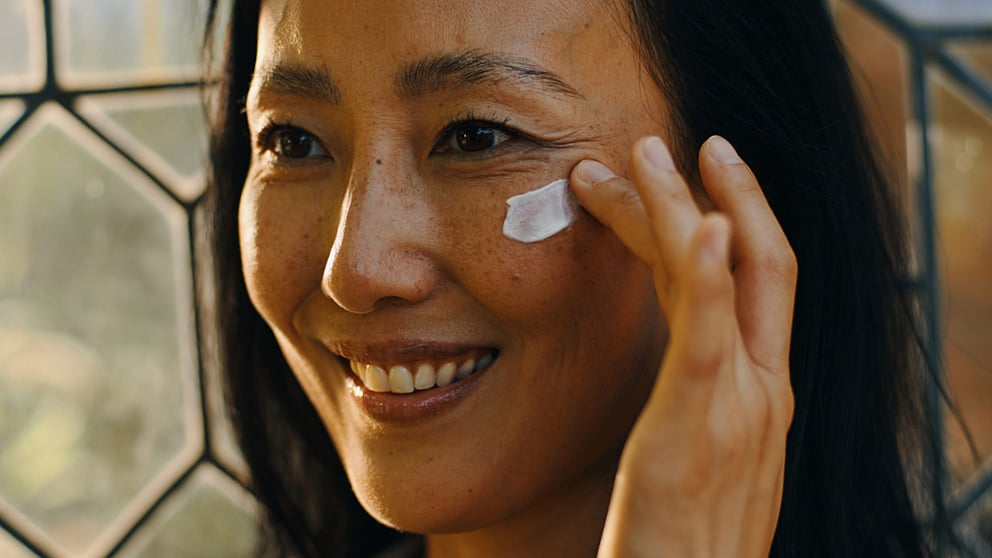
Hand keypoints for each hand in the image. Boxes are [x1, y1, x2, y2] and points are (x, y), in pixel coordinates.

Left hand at [570, 136, 795, 557]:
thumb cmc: (685, 545)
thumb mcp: (704, 464)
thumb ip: (699, 406)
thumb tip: (680, 371)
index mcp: (762, 398)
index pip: (745, 288)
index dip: (722, 226)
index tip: (687, 187)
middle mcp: (764, 390)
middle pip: (753, 263)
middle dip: (717, 192)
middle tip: (661, 143)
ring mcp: (743, 404)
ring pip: (727, 276)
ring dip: (686, 203)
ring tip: (643, 152)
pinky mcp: (701, 422)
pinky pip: (711, 331)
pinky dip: (710, 270)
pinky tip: (700, 221)